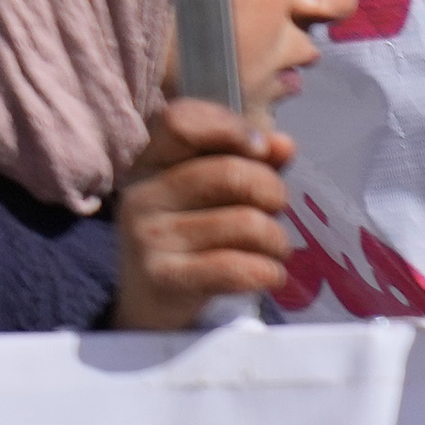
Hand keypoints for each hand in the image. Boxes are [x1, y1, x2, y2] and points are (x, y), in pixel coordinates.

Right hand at [112, 100, 302, 329]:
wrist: (151, 304)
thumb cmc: (193, 237)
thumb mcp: (214, 192)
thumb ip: (250, 162)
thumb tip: (282, 144)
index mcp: (151, 162)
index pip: (181, 120)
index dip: (230, 127)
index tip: (261, 150)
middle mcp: (142, 194)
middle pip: (230, 172)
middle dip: (273, 193)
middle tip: (273, 211)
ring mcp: (148, 237)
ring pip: (247, 223)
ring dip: (277, 241)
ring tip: (269, 250)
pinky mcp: (165, 278)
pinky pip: (239, 268)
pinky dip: (268, 272)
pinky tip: (265, 274)